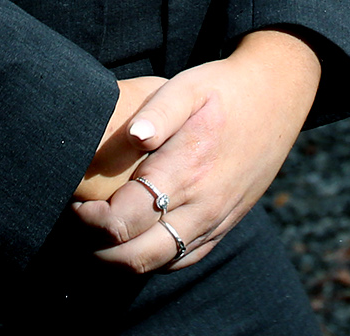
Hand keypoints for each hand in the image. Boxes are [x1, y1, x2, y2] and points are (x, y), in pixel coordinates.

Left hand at [73, 29, 322, 271]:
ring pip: (157, 264)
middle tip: (73, 228)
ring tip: (94, 239)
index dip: (88, 221)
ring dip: (119, 261)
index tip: (72, 203)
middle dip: (95, 250)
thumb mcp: (189, 85)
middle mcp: (201, 206)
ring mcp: (214, 220)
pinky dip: (150, 260)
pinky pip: (182, 259)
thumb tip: (134, 137)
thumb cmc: (223, 88)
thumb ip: (158, 110)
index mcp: (186, 171)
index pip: (123, 221)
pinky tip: (131, 241)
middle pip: (135, 256)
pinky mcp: (223, 225)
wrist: (277, 96)